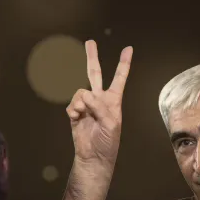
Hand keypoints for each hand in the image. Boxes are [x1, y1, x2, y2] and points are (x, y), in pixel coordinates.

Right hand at [67, 40, 132, 164]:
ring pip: (80, 92)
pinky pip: (71, 104)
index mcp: (113, 101)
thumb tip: (85, 94)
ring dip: (80, 102)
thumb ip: (100, 107)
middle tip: (90, 42)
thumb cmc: (108, 142)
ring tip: (82, 113)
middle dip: (92, 58)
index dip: (123, 64)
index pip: (119, 79)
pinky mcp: (75, 113)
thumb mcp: (111, 124)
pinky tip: (76, 117)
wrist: (93, 156)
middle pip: (94, 74)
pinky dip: (73, 110)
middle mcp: (100, 100)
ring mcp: (86, 106)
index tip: (128, 49)